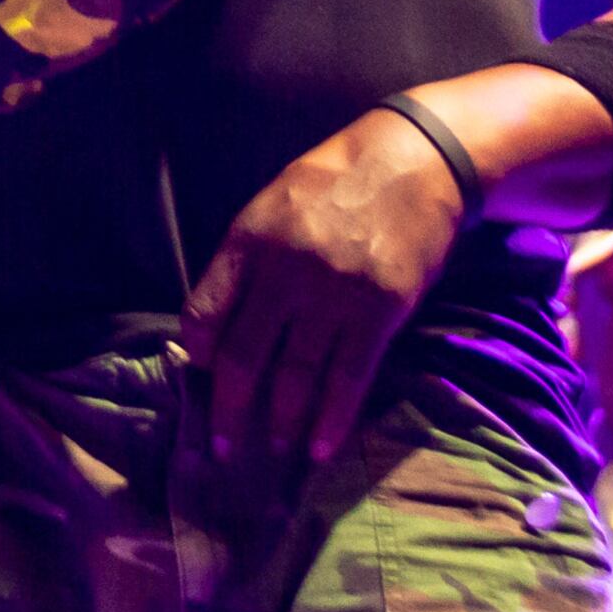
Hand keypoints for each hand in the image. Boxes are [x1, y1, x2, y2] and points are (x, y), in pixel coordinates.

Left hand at [182, 106, 464, 467]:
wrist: (416, 160)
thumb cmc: (338, 180)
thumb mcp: (275, 202)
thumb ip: (247, 257)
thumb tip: (221, 318)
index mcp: (249, 240)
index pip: (204, 311)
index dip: (197, 354)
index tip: (198, 379)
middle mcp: (284, 271)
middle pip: (242, 356)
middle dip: (227, 410)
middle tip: (222, 449)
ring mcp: (333, 293)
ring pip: (294, 375)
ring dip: (280, 422)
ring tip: (273, 451)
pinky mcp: (379, 311)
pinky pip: (348, 378)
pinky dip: (332, 419)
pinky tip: (320, 447)